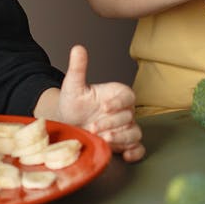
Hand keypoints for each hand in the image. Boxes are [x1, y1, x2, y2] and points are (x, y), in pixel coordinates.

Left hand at [50, 45, 144, 161]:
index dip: (118, 102)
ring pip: (134, 133)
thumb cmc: (72, 104)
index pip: (128, 96)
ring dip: (121, 138)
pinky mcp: (123, 145)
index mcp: (116, 95)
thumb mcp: (73, 86)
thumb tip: (77, 48)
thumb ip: (78, 68)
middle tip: (92, 127)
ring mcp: (124, 129)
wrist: (66, 125)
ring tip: (104, 140)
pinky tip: (125, 156)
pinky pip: (138, 149)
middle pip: (129, 117)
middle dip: (111, 123)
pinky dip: (135, 153)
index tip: (103, 106)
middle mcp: (123, 112)